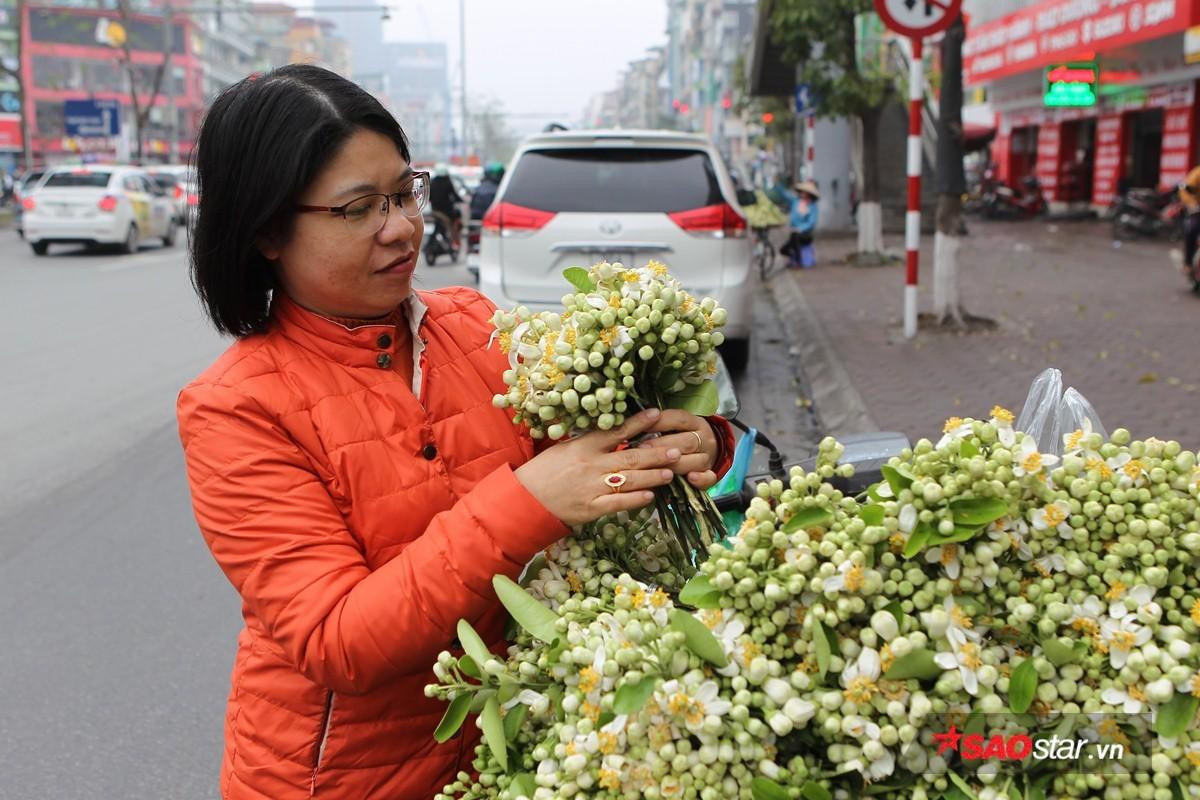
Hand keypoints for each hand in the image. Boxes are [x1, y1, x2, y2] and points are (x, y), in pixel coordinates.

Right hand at [514, 409, 682, 526]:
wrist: (525, 500)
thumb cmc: (544, 471)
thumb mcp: (564, 449)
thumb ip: (589, 443)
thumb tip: (614, 434)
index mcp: (583, 446)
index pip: (617, 431)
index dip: (639, 423)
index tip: (657, 415)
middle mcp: (591, 465)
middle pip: (631, 457)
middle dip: (657, 453)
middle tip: (677, 449)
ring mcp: (593, 487)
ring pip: (630, 480)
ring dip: (653, 476)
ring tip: (671, 472)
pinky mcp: (592, 508)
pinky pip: (619, 503)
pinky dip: (636, 499)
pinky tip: (651, 495)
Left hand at [637, 409, 719, 489]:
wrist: (704, 450)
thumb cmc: (680, 438)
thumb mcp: (672, 427)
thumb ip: (657, 426)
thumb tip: (631, 426)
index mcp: (694, 423)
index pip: (678, 419)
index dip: (660, 422)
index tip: (641, 427)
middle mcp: (704, 439)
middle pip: (687, 441)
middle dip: (663, 446)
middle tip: (642, 449)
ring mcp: (708, 457)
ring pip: (697, 460)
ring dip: (676, 464)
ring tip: (658, 467)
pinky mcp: (710, 475)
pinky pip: (709, 478)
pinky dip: (701, 479)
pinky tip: (691, 478)